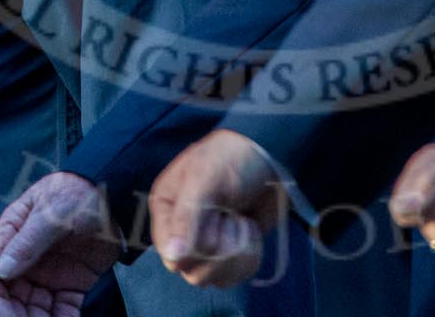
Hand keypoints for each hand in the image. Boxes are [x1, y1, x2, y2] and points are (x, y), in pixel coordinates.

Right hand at [0, 171, 121, 316]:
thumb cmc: (79, 192)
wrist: (117, 193)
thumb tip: (0, 272)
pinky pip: (62, 310)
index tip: (5, 315)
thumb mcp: (52, 212)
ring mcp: (48, 273)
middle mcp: (25, 260)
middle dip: (17, 316)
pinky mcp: (72, 284)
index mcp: (11, 236)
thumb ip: (27, 242)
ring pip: (34, 309)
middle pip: (11, 297)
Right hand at [148, 129, 287, 287]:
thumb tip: (173, 257)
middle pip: (193, 271)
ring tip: (243, 222)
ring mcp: (206, 246)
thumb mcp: (205, 178)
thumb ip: (187, 217)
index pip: (169, 253)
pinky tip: (250, 230)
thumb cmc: (231, 159)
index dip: (194, 249)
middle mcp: (181, 233)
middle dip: (221, 248)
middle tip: (232, 217)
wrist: (268, 156)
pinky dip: (248, 258)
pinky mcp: (230, 254)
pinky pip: (233, 278)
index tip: (213, 229)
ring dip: (237, 253)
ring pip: (214, 278)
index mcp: (166, 210)